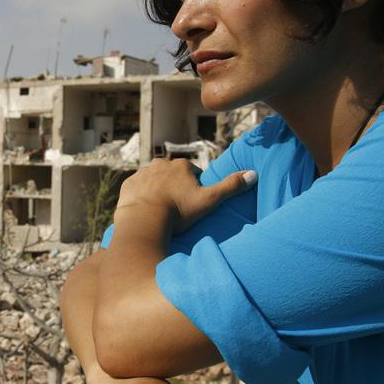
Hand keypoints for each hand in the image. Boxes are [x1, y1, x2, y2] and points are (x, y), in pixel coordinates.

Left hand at [115, 159, 255, 233]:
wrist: (144, 220)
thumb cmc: (179, 212)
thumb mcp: (209, 200)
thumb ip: (231, 187)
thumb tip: (254, 174)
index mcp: (183, 165)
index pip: (194, 174)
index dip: (195, 190)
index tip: (192, 204)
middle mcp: (161, 163)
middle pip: (174, 176)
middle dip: (176, 188)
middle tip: (177, 209)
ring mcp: (143, 173)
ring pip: (155, 181)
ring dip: (159, 191)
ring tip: (162, 211)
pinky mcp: (129, 184)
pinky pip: (139, 188)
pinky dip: (142, 197)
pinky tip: (146, 210)